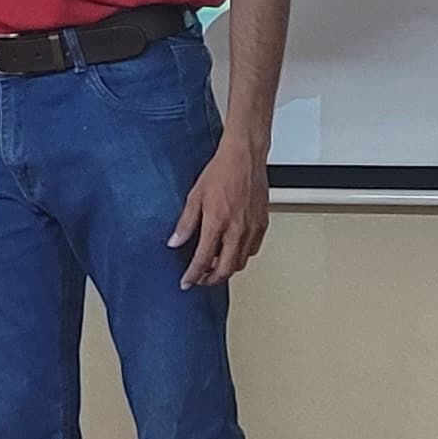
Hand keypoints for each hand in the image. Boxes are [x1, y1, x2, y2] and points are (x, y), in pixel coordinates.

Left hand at [170, 137, 270, 288]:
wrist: (245, 156)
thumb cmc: (221, 171)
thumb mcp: (195, 196)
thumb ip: (185, 223)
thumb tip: (175, 242)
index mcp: (217, 223)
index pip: (203, 261)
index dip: (193, 276)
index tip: (186, 282)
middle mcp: (237, 230)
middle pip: (225, 270)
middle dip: (211, 279)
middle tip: (201, 278)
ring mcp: (252, 228)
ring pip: (240, 263)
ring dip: (226, 269)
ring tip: (214, 264)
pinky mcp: (262, 224)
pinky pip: (253, 250)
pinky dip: (241, 256)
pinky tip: (232, 249)